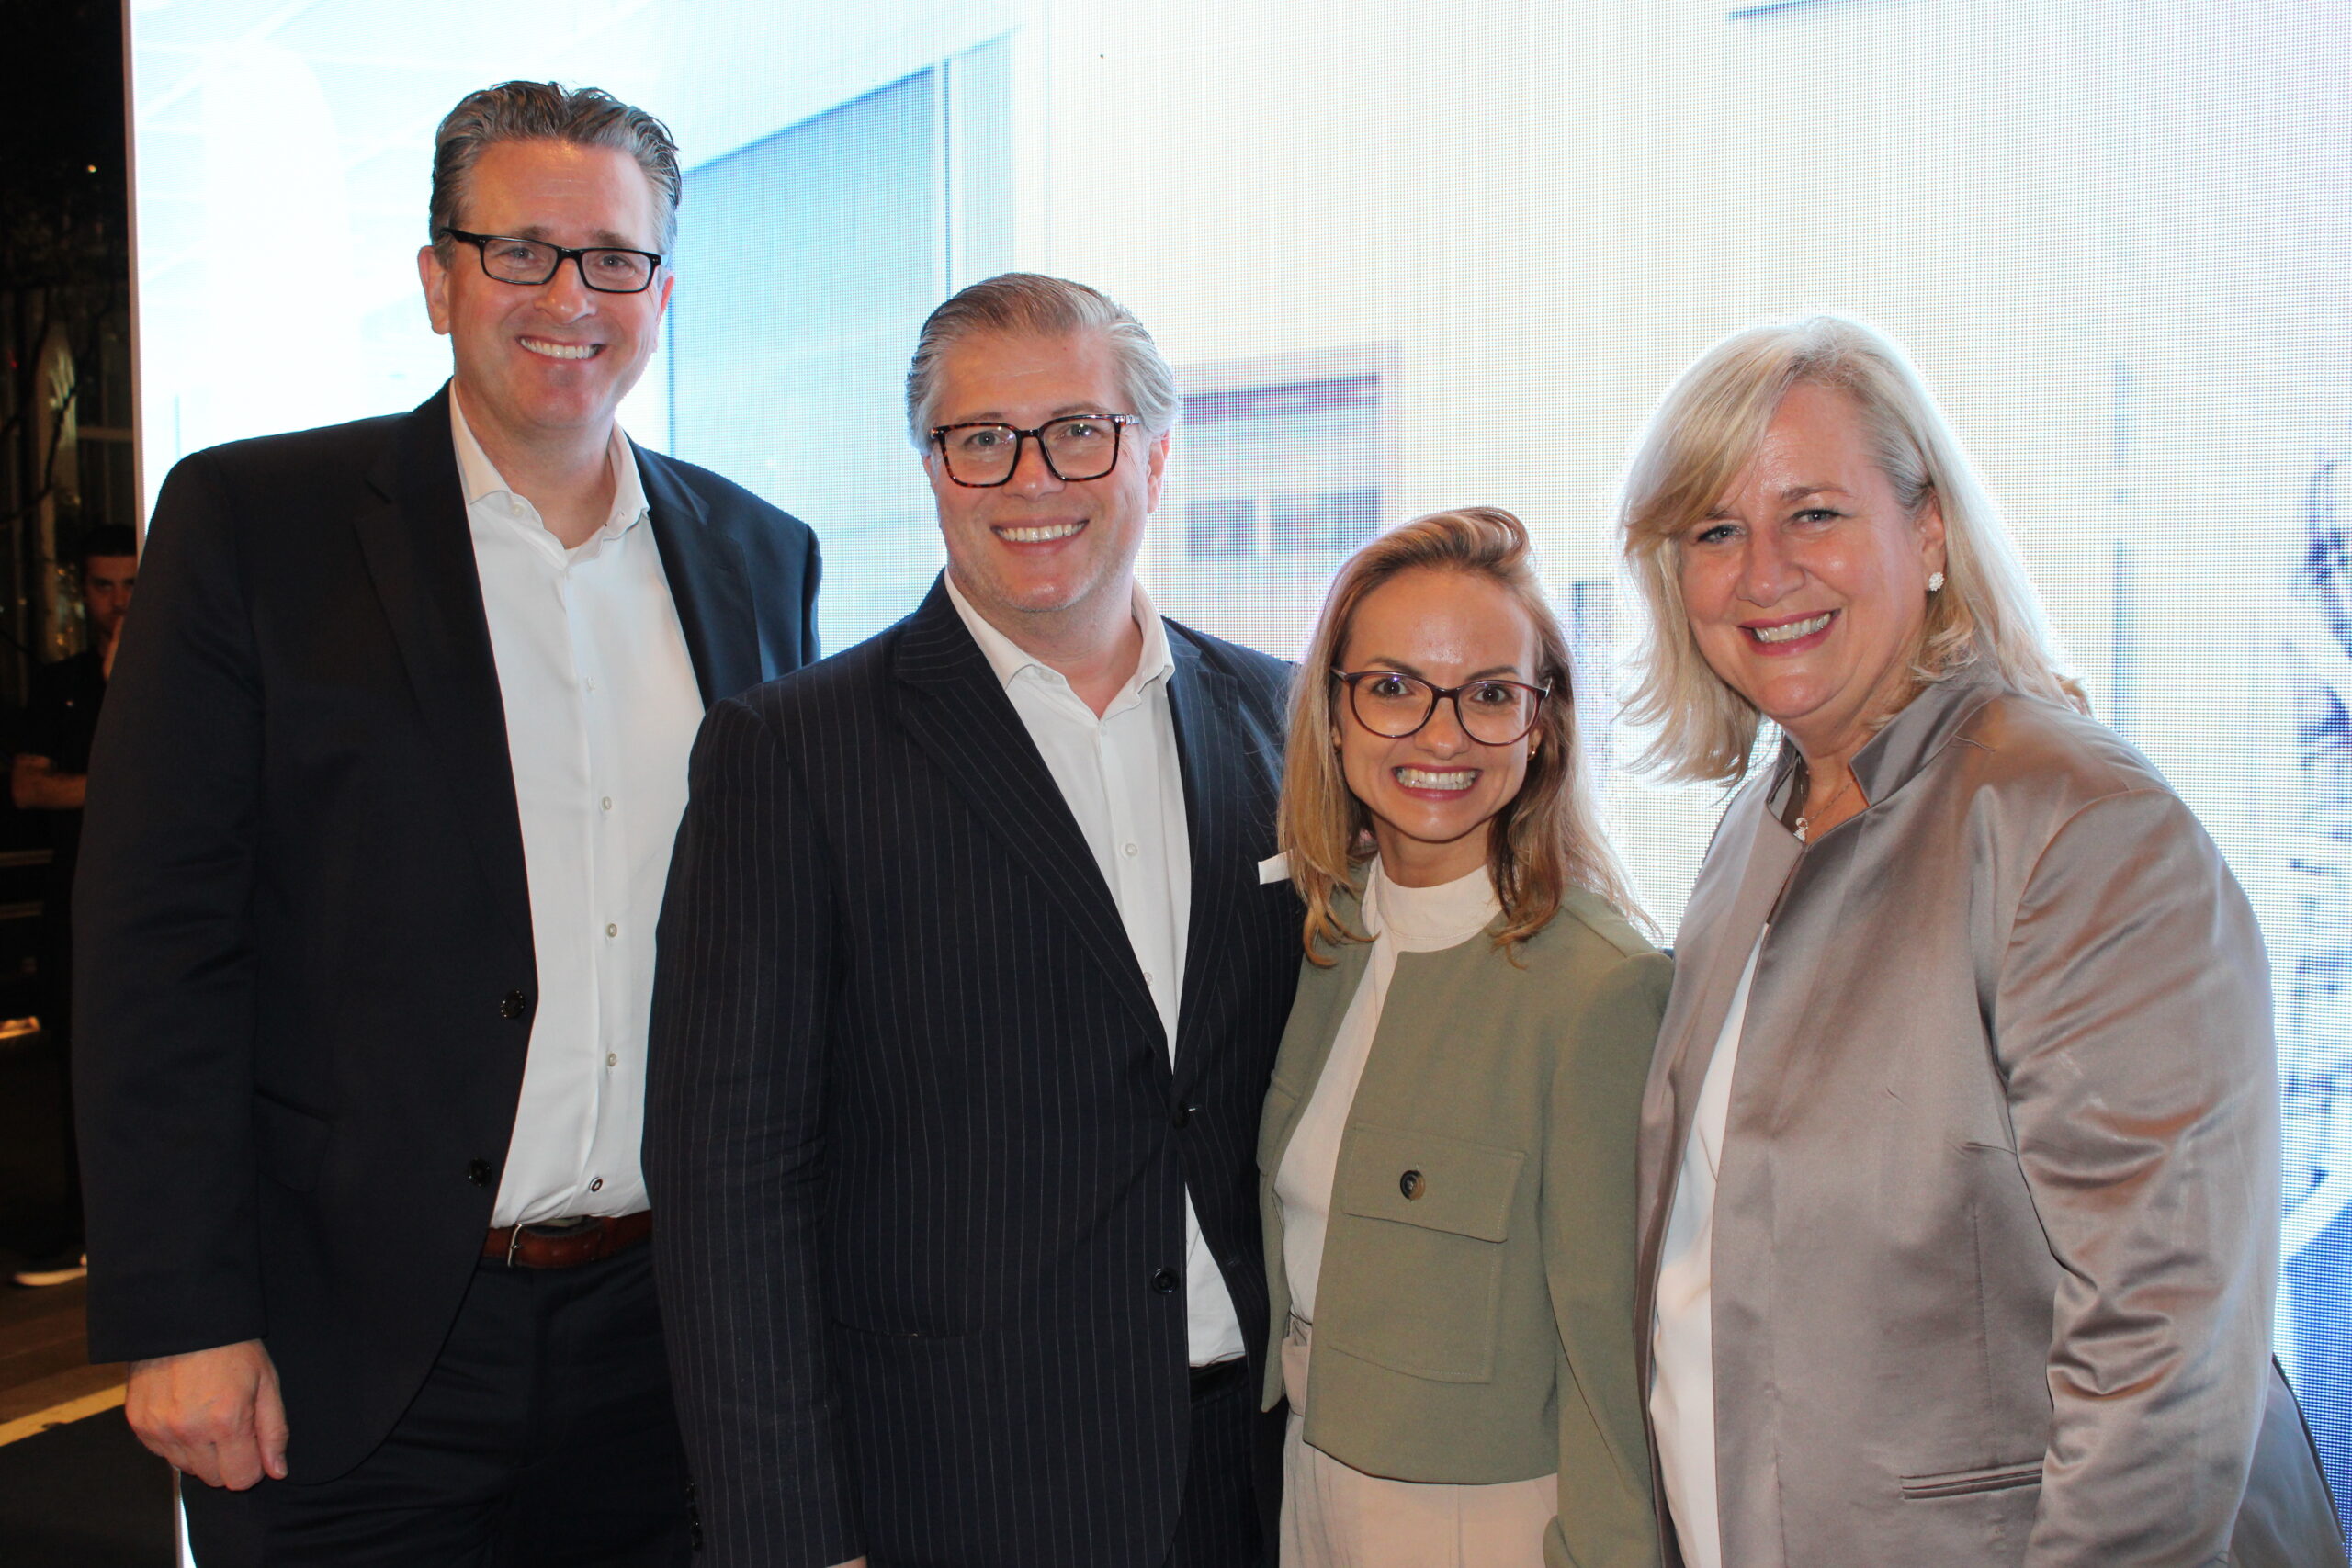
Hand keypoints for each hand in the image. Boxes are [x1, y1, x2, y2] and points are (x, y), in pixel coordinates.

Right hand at [125, 1339, 289, 1488]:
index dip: (253, 1466)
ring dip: (201, 1452)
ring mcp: (159, 1429)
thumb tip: (277, 1471)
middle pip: (214, 1478)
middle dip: (228, 1460)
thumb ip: (274, 1432)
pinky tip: (186, 1412)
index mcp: (226, 1422)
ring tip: (207, 1415)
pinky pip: (162, 1453)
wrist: (185, 1321)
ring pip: (187, 1468)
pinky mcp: (139, 1424)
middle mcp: (189, 1431)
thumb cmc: (231, 1349)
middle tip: (232, 1426)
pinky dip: (176, 1441)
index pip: (241, 1479)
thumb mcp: (267, 1383)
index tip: (253, 1447)